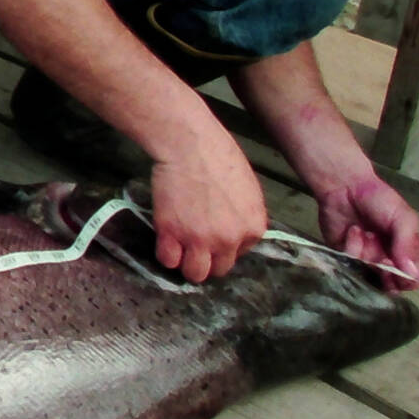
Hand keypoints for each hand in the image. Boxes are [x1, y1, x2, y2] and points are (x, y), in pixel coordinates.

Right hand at [148, 132, 266, 282]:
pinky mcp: (171, 234)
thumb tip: (234, 228)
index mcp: (253, 229)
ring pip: (194, 273)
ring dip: (187, 263)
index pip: (240, 253)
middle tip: (195, 241)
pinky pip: (167, 259)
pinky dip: (165, 252)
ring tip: (180, 247)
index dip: (224, 243)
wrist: (190, 145)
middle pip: (219, 269)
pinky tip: (165, 238)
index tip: (213, 230)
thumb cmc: (220, 156)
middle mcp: (229, 240)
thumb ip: (244, 216)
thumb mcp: (248, 189)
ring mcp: (199, 240)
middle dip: (208, 258)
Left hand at [317, 175, 418, 292]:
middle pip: (391, 285)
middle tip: (380, 258)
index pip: (414, 279)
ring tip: (366, 233)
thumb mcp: (403, 218)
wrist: (345, 187)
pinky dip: (352, 247)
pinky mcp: (345, 258)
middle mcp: (388, 261)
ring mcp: (366, 261)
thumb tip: (411, 273)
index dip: (407, 279)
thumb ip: (408, 244)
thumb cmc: (380, 200)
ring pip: (369, 276)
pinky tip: (353, 231)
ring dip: (368, 255)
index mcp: (407, 252)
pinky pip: (350, 265)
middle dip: (385, 274)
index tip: (397, 266)